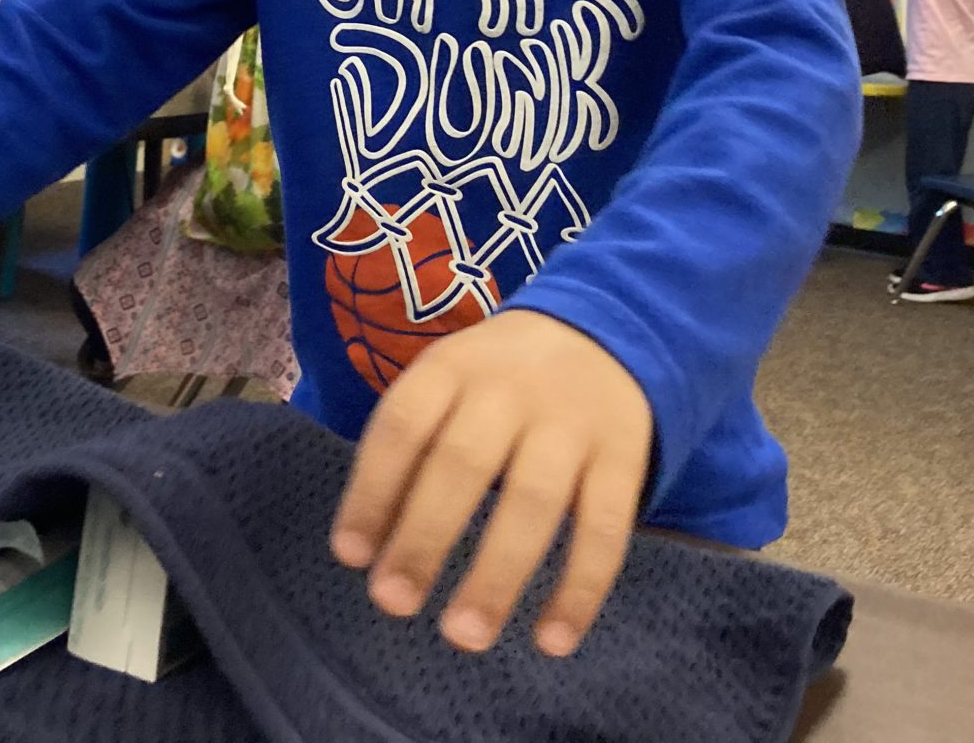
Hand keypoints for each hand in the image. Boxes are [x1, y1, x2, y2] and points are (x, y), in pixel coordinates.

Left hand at [331, 310, 651, 657]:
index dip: (372, 488)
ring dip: (497, 575)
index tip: (350, 556)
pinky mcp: (623, 458)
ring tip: (464, 635)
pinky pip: (605, 529)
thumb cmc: (496, 379)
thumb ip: (410, 447)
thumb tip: (366, 547)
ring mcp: (571, 424)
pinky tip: (552, 640)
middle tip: (392, 602)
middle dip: (425, 537)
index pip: (403, 424)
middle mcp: (510, 390)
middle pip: (463, 463)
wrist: (604, 333)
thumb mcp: (447, 381)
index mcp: (452, 368)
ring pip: (534, 502)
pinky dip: (580, 589)